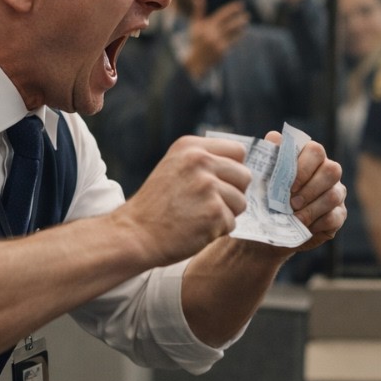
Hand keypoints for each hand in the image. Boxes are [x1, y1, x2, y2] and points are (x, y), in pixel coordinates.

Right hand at [119, 136, 250, 267]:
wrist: (135, 233)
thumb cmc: (157, 205)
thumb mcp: (174, 167)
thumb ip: (203, 161)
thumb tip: (242, 165)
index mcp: (191, 147)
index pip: (238, 150)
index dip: (234, 169)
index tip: (220, 182)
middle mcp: (200, 161)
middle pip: (245, 176)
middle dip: (233, 193)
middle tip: (209, 204)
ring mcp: (208, 187)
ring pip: (241, 202)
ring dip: (225, 214)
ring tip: (199, 216)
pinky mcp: (213, 212)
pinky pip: (231, 223)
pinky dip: (217, 230)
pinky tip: (196, 228)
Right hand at [182, 0, 248, 79]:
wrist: (196, 60)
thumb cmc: (196, 40)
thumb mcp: (195, 25)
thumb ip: (199, 10)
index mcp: (207, 26)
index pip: (222, 14)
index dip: (232, 9)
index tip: (240, 4)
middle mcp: (213, 34)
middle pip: (230, 24)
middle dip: (239, 18)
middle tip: (247, 14)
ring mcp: (218, 43)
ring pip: (233, 33)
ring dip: (241, 27)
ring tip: (245, 22)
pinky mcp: (222, 51)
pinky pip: (233, 41)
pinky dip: (238, 36)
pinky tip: (243, 32)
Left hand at [264, 131, 345, 252]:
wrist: (268, 230)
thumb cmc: (266, 199)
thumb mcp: (262, 178)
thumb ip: (270, 157)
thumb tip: (274, 137)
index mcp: (309, 157)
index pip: (316, 151)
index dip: (303, 167)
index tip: (287, 186)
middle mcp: (326, 171)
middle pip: (332, 170)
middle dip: (310, 188)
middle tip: (291, 203)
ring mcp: (336, 192)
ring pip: (334, 195)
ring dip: (312, 209)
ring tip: (294, 218)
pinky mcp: (338, 214)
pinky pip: (334, 217)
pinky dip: (317, 224)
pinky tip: (303, 227)